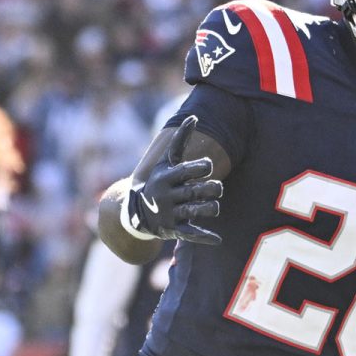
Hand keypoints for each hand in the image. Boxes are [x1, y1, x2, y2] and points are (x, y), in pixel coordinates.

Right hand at [127, 116, 222, 244]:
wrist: (137, 212)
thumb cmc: (161, 181)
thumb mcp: (166, 162)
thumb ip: (181, 140)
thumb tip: (194, 116)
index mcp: (165, 177)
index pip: (189, 170)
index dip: (204, 168)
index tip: (206, 168)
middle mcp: (166, 195)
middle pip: (199, 191)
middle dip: (213, 189)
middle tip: (214, 189)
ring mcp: (169, 213)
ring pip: (199, 210)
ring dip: (212, 208)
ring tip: (213, 205)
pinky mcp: (174, 230)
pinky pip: (192, 234)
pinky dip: (205, 237)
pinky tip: (218, 240)